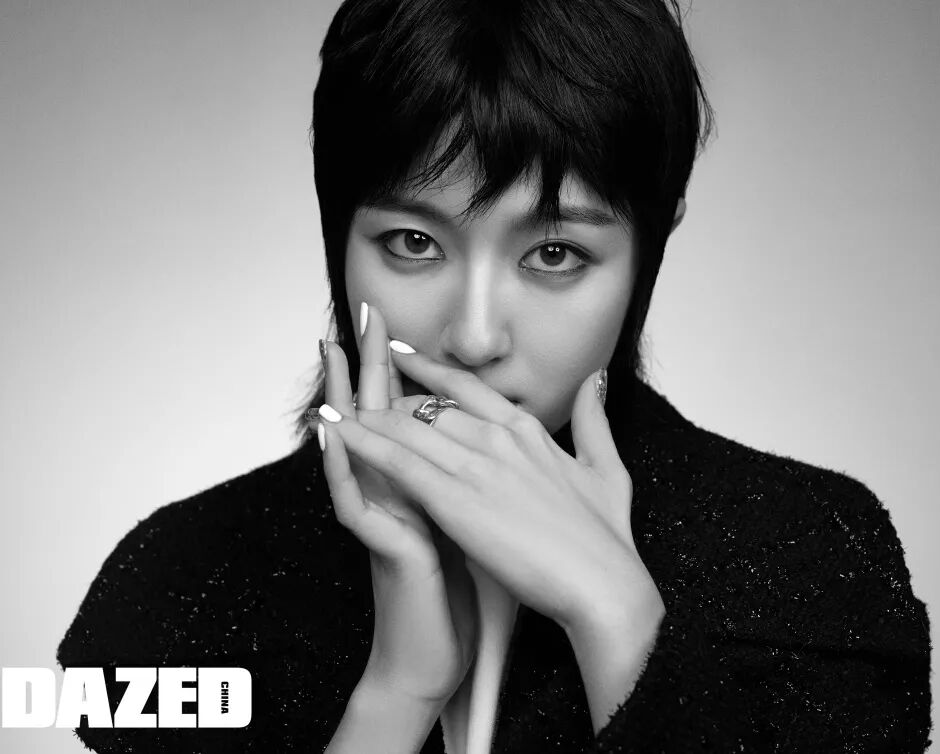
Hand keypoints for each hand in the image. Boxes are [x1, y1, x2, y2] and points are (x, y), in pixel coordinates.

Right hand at [317, 306, 476, 706]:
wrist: (437, 653)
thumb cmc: (458, 590)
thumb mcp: (472, 524)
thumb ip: (474, 483)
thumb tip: (489, 448)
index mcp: (423, 483)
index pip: (409, 417)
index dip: (403, 371)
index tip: (396, 325)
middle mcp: (395, 493)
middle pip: (378, 418)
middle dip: (368, 366)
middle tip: (361, 315)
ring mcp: (382, 517)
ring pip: (354, 448)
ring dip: (343, 398)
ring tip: (332, 352)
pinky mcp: (378, 547)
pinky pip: (352, 500)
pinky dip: (341, 465)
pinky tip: (332, 431)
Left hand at [323, 343, 657, 640]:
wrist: (604, 585)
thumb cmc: (607, 539)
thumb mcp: (607, 468)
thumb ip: (594, 419)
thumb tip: (597, 377)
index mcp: (528, 430)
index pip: (467, 389)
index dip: (430, 370)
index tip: (402, 354)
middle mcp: (497, 437)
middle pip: (430, 407)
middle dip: (390, 402)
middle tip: (359, 394)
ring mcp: (475, 465)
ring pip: (408, 427)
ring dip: (367, 415)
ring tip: (332, 404)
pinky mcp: (455, 500)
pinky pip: (398, 461)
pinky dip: (362, 442)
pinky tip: (336, 429)